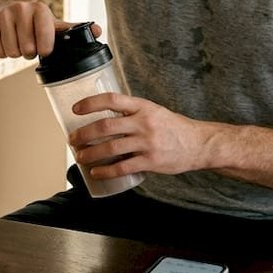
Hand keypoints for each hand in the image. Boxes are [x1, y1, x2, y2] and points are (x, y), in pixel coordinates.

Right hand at [0, 2, 100, 59]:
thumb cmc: (25, 20)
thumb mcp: (48, 22)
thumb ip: (70, 29)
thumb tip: (98, 31)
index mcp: (40, 9)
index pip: (46, 44)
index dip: (43, 50)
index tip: (41, 44)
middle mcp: (21, 8)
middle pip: (27, 51)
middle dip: (26, 51)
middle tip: (24, 41)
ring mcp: (2, 15)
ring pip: (11, 53)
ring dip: (12, 51)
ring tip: (12, 38)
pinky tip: (0, 38)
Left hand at [67, 93, 204, 178]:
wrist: (199, 144)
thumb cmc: (173, 127)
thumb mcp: (153, 111)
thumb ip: (132, 112)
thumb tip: (105, 116)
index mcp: (142, 107)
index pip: (112, 99)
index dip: (91, 103)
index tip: (76, 109)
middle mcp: (144, 122)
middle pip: (105, 126)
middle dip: (84, 134)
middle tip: (73, 139)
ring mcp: (147, 142)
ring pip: (111, 148)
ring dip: (91, 154)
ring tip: (81, 157)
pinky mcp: (151, 161)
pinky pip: (123, 167)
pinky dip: (106, 171)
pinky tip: (96, 173)